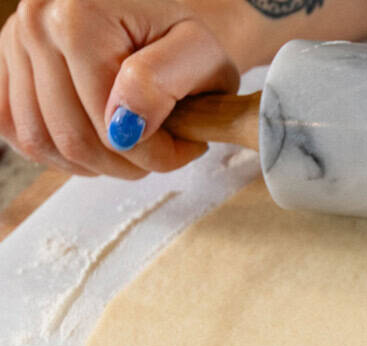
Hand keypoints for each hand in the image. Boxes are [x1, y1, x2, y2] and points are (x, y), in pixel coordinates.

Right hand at [0, 0, 238, 177]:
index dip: (155, 154)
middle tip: (162, 150)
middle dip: (125, 162)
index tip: (188, 146)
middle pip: (70, 138)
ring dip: (90, 162)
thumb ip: (160, 86)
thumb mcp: (201, 51)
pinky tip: (95, 140)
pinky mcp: (10, 59)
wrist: (171, 2)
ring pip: (39, 140)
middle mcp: (36, 24)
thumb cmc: (193, 26)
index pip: (108, 126)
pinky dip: (55, 148)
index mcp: (79, 18)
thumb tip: (123, 127)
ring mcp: (15, 40)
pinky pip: (14, 125)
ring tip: (132, 143)